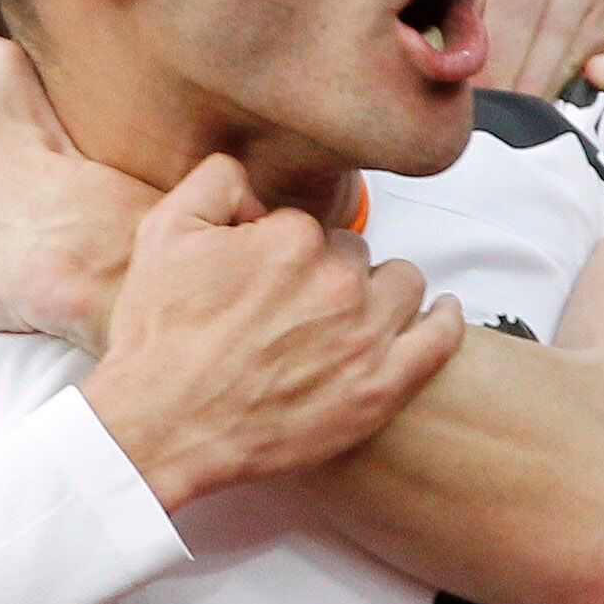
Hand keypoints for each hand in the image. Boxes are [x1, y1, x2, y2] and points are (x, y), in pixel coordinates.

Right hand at [79, 156, 464, 513]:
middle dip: (332, 273)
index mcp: (291, 236)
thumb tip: (254, 178)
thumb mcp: (164, 231)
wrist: (161, 425)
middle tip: (294, 310)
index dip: (284, 251)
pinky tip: (440, 312)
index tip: (263, 279)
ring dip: (381, 294)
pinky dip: (444, 320)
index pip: (311, 227)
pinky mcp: (381, 387)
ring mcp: (365, 335)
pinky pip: (440, 338)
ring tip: (348, 319)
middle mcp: (336, 279)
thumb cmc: (159, 338)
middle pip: (358, 255)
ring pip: (403, 285)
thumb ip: (217, 179)